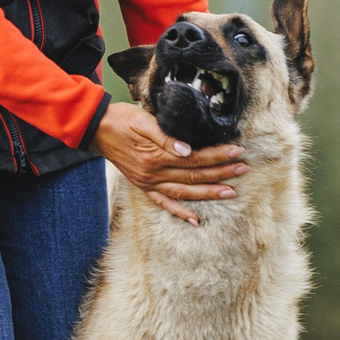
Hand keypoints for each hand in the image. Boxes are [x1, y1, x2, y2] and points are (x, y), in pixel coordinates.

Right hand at [93, 101, 245, 224]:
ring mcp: (148, 183)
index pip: (194, 158)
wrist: (95, 129)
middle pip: (194, 176)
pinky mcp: (143, 186)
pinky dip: (179, 213)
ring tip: (230, 192)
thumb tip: (187, 149)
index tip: (237, 152)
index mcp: (156, 156)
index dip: (217, 156)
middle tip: (243, 169)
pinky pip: (163, 203)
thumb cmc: (120, 119)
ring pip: (184, 192)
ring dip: (208, 193)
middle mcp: (153, 174)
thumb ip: (165, 135)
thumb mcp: (142, 120)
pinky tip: (195, 220)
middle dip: (221, 173)